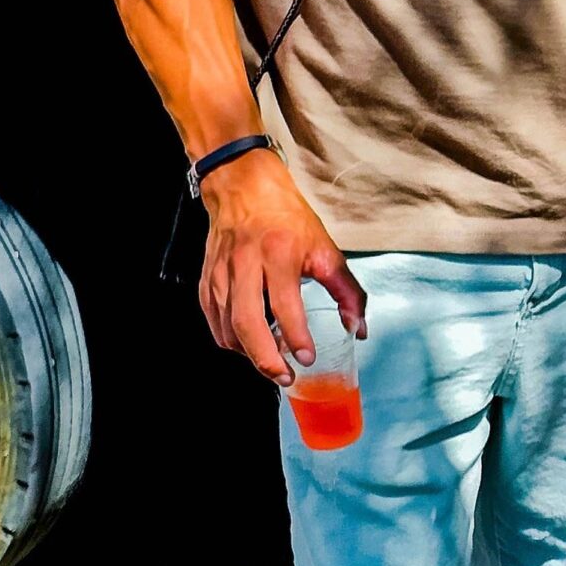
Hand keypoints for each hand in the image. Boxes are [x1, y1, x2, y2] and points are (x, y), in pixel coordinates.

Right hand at [197, 149, 366, 382]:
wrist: (242, 187)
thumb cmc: (286, 217)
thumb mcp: (324, 248)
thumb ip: (346, 290)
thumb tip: (358, 329)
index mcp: (278, 253)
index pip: (284, 304)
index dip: (296, 336)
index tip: (307, 357)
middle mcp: (245, 264)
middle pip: (247, 322)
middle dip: (266, 358)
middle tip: (285, 377)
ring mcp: (222, 273)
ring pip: (228, 327)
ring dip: (249, 354)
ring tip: (273, 364)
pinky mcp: (207, 280)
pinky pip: (215, 321)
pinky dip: (231, 341)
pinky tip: (249, 346)